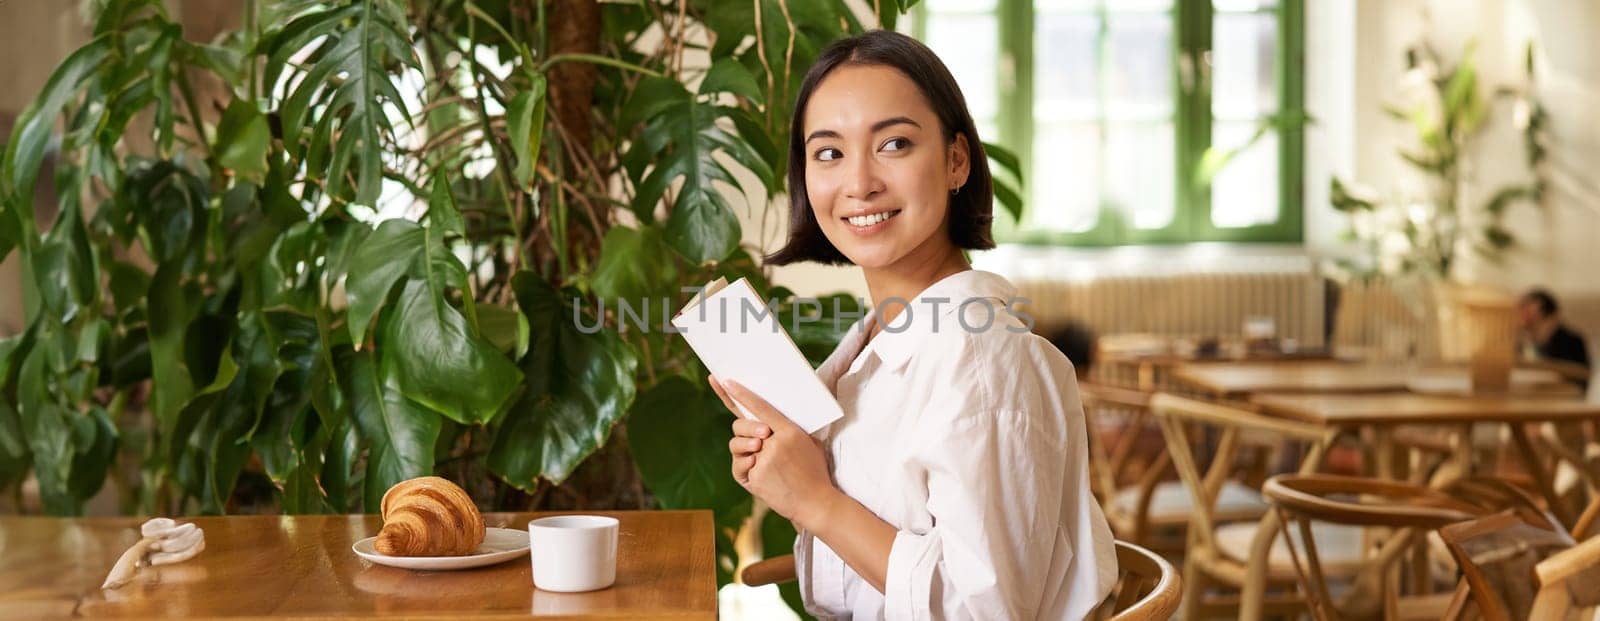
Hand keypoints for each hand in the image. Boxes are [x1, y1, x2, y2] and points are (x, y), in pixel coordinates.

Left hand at [710, 375, 837, 529]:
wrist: (815, 503)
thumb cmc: (814, 472)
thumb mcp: (809, 443)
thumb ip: (788, 429)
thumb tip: (768, 420)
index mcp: (789, 431)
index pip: (760, 406)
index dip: (741, 393)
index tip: (725, 381)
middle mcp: (774, 444)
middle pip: (742, 425)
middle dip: (743, 429)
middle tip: (755, 439)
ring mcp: (763, 461)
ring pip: (737, 445)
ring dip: (743, 449)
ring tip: (759, 458)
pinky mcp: (755, 477)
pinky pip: (739, 466)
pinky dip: (745, 468)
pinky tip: (760, 475)